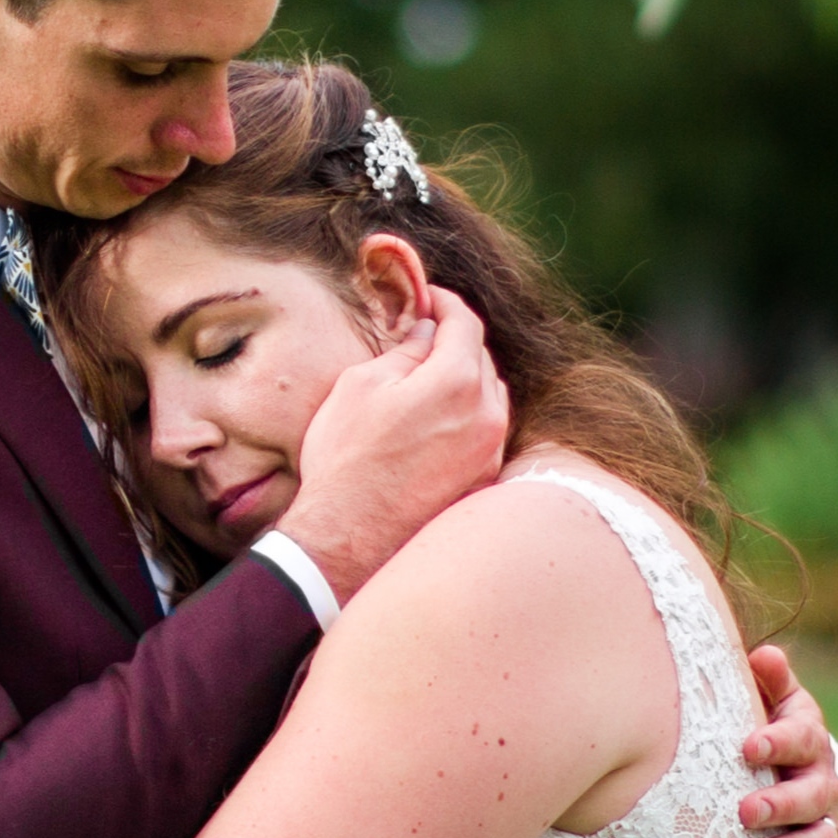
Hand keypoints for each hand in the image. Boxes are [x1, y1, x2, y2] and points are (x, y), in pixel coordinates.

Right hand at [271, 286, 509, 600]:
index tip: (430, 300)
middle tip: (424, 339)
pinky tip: (438, 424)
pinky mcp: (485, 481)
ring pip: (490, 397)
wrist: (348, 537)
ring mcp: (491, 452)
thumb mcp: (360, 386)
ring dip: (466, 382)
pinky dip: (468, 417)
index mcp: (457, 381)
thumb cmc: (346, 459)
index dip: (446, 304)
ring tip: (429, 384)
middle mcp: (487, 414)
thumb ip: (402, 352)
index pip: (465, 323)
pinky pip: (487, 432)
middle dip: (455, 343)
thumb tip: (425, 335)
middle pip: (482, 359)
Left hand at [739, 643, 837, 837]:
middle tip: (747, 812)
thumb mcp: (758, 700)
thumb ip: (766, 682)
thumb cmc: (751, 731)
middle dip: (783, 803)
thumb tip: (764, 656)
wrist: (764, 770)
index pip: (802, 736)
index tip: (748, 748)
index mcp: (807, 738)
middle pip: (815, 794)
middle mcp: (821, 781)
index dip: (779, 742)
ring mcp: (821, 824)